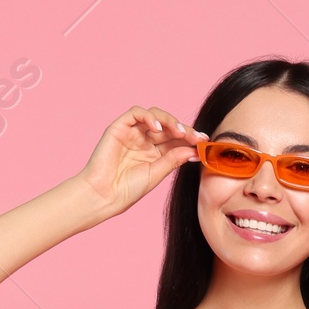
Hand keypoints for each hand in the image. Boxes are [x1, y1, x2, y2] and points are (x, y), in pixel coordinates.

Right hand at [79, 106, 204, 216]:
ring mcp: (132, 133)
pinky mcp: (119, 128)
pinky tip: (158, 129)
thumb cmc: (127, 190)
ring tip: (179, 132)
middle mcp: (144, 140)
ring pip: (154, 115)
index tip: (205, 142)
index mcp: (154, 152)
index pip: (175, 138)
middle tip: (195, 137)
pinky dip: (149, 117)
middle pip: (167, 125)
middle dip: (184, 129)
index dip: (190, 138)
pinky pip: (136, 113)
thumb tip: (194, 150)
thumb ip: (173, 159)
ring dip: (169, 121)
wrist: (104, 196)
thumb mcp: (157, 173)